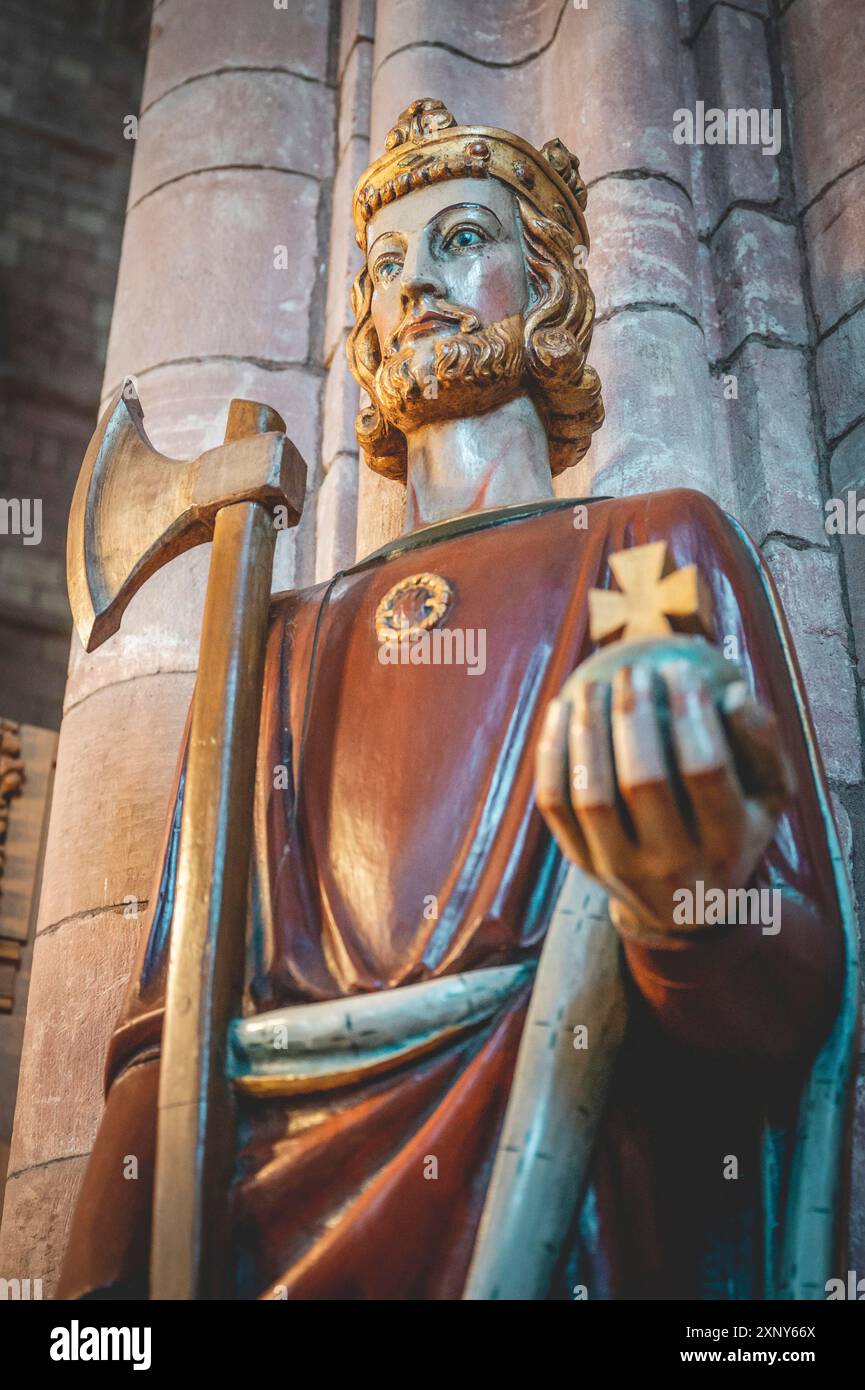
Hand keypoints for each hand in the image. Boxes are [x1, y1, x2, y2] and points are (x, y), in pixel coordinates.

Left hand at [535, 640, 794, 941]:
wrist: (686, 908)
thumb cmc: (733, 827)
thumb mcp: (767, 796)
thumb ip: (762, 747)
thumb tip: (733, 693)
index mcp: (726, 845)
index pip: (705, 770)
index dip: (692, 714)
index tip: (680, 669)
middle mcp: (672, 865)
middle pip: (644, 781)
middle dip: (635, 717)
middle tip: (632, 672)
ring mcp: (620, 870)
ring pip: (592, 795)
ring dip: (587, 732)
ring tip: (591, 685)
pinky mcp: (581, 863)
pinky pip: (555, 804)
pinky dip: (552, 754)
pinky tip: (560, 710)